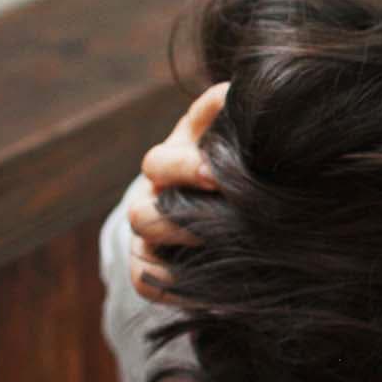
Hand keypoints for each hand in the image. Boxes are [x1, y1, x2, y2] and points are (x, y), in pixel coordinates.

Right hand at [127, 82, 228, 302]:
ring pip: (142, 239)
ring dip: (178, 244)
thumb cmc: (226, 161)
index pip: (160, 162)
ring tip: (217, 248)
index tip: (215, 174)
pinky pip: (147, 281)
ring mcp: (146, 233)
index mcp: (170, 161)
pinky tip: (211, 291)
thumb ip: (225, 110)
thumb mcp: (224, 132)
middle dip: (180, 213)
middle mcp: (151, 195)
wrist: (215, 207)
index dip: (183, 167)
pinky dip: (173, 288)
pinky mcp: (147, 268)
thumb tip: (238, 90)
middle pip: (144, 206)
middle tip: (217, 216)